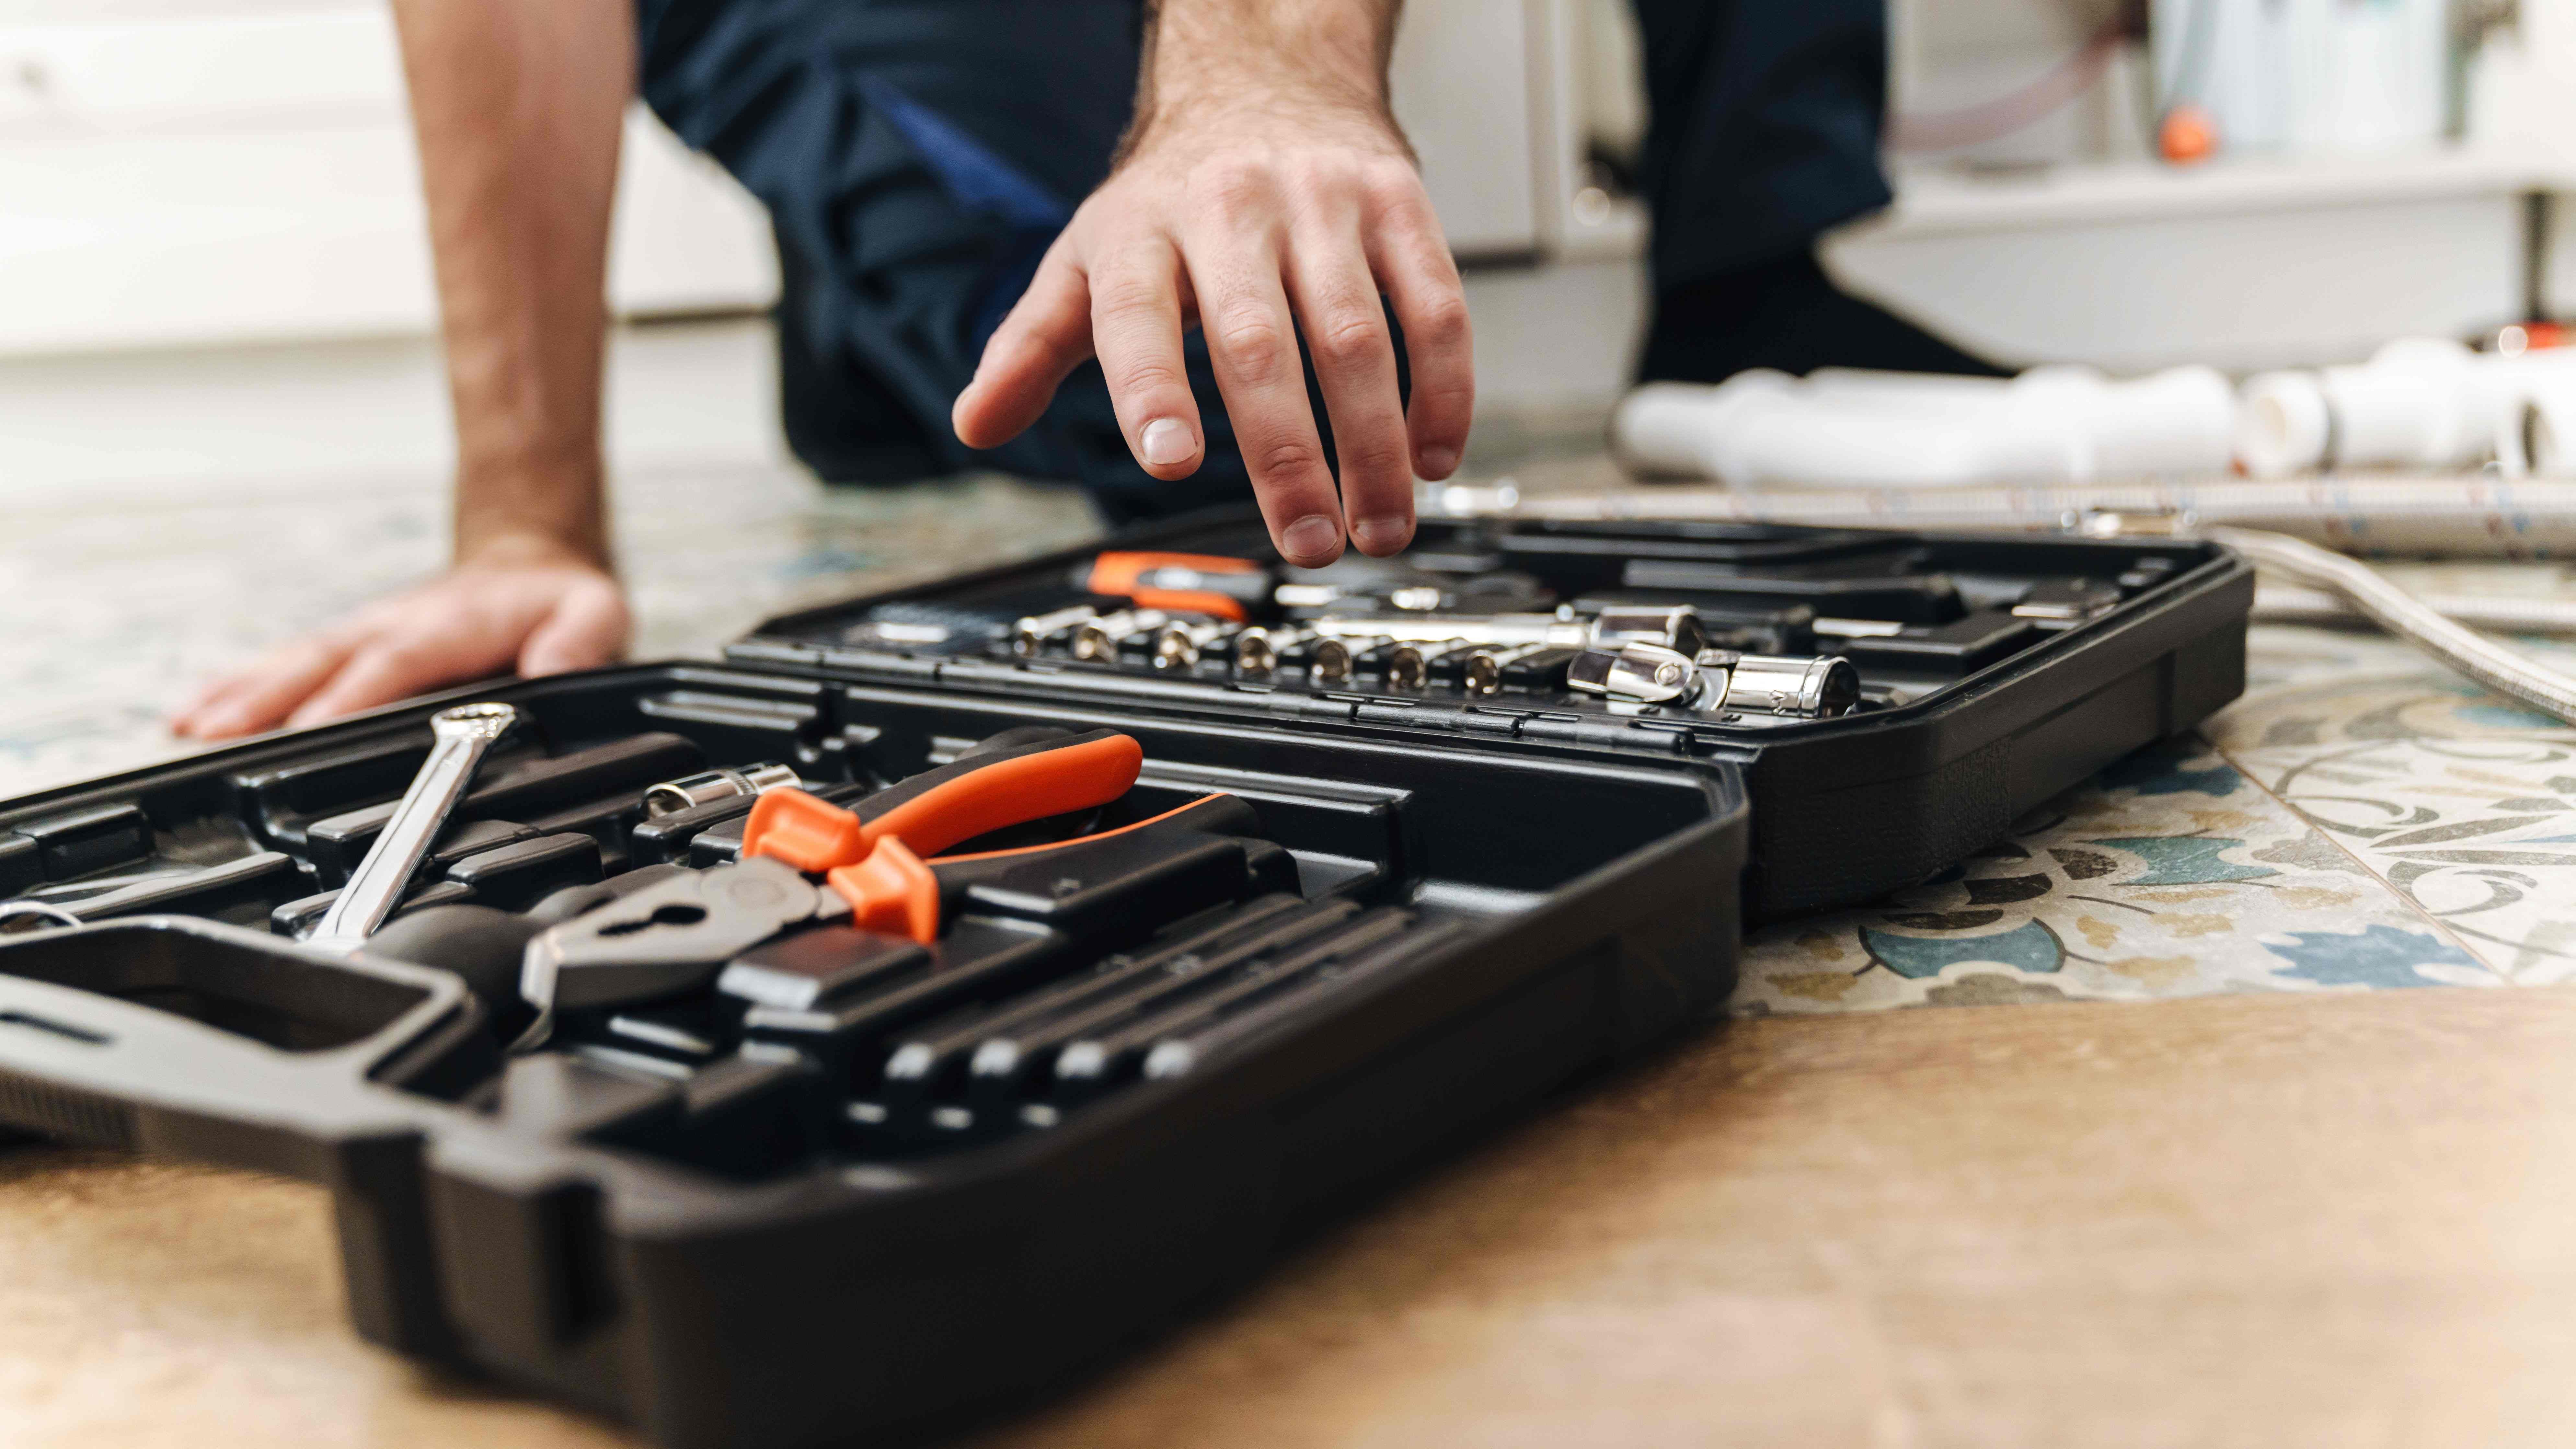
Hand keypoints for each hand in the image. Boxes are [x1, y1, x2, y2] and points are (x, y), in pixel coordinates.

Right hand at [171, 538, 627, 739]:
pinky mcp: (349, 642)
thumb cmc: (555, 597)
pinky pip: (288, 663)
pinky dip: (239, 685)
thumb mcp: (596, 613)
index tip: (305, 728)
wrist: (531, 559)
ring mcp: (364, 632)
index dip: (350, 696)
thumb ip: (582, 641)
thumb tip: (557, 667)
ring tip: (187, 726)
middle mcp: (394, 626)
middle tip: (212, 734)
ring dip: (238, 693)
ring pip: (292, 663)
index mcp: (448, 627)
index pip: (393, 664)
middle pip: (322, 663)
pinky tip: (197, 713)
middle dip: (266, 699)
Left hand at [952, 55, 1472, 568]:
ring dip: (1374, 445)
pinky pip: (1434, 305)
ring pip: (1356, 337)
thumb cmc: (1173, 196)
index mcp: (1140, 231)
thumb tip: (975, 425)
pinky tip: (1433, 455)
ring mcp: (1322, 204)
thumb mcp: (1085, 258)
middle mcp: (1230, 210)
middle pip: (1258, 346)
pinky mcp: (1398, 203)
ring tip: (1376, 527)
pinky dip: (1442, 389)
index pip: (1136, 314)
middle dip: (1287, 458)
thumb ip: (1031, 347)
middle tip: (1307, 544)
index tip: (1170, 464)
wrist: (1266, 80)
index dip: (1151, 389)